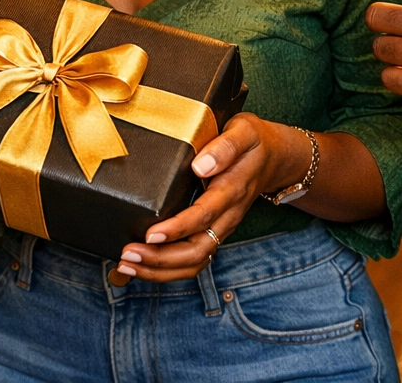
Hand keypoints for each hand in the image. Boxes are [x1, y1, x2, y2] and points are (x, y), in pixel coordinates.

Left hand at [114, 113, 310, 281]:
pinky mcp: (214, 230)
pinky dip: (167, 269)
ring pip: (195, 261)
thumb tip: (200, 165)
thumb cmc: (253, 141)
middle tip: (127, 255)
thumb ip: (225, 146)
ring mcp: (221, 226)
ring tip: (127, 265)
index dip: (176, 229)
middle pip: (197, 250)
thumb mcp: (244, 131)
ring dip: (161, 270)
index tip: (150, 235)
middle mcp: (227, 215)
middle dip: (161, 259)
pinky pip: (194, 258)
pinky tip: (142, 266)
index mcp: (232, 190)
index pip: (203, 216)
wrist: (274, 157)